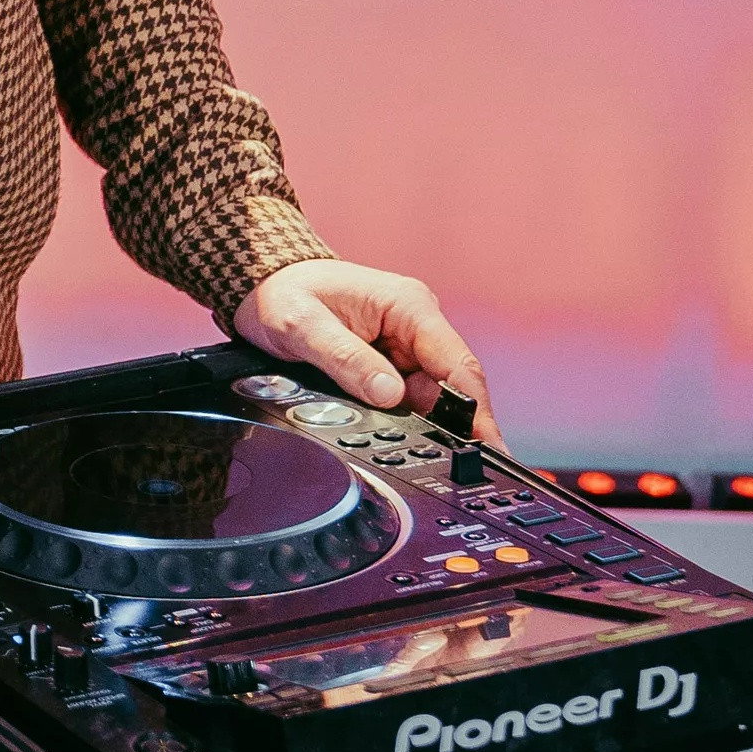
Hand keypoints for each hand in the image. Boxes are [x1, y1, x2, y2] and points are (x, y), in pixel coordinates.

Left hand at [237, 259, 502, 445]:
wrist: (263, 284)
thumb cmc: (284, 292)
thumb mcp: (303, 326)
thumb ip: (346, 360)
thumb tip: (390, 394)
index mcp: (409, 306)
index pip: (459, 365)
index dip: (477, 411)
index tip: (489, 447)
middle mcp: (416, 325)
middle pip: (450, 388)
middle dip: (451, 427)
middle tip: (453, 467)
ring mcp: (405, 345)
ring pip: (429, 398)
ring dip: (422, 425)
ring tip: (410, 452)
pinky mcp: (390, 362)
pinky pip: (407, 398)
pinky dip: (403, 419)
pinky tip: (395, 438)